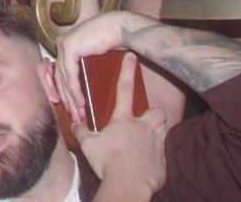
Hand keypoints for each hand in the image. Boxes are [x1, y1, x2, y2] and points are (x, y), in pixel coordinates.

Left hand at [53, 10, 154, 127]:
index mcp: (65, 45)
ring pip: (63, 78)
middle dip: (67, 99)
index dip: (64, 92)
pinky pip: (69, 75)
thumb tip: (82, 89)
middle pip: (60, 77)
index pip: (60, 73)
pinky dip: (74, 90)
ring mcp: (63, 45)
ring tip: (78, 113)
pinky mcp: (69, 47)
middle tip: (74, 116)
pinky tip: (80, 102)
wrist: (119, 28)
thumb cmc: (112, 41)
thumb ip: (84, 68)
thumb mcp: (93, 57)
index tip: (70, 108)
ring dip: (71, 98)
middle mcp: (61, 44)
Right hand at [78, 54, 169, 190]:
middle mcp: (143, 127)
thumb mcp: (89, 145)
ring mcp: (156, 142)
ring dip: (160, 130)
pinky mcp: (163, 159)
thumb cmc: (108, 160)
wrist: (129, 183)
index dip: (127, 72)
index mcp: (123, 120)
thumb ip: (81, 132)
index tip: (131, 57)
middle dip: (155, 114)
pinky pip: (166, 152)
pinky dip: (161, 153)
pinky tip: (153, 160)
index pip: (124, 90)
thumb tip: (74, 123)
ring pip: (166, 128)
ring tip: (152, 138)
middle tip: (147, 121)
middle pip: (157, 112)